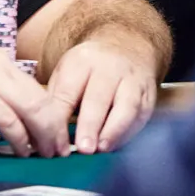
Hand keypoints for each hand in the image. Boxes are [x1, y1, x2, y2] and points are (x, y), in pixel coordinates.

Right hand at [0, 28, 61, 157]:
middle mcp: (0, 67)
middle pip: (43, 99)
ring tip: (49, 154)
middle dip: (56, 128)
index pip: (34, 88)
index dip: (48, 113)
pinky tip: (21, 151)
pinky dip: (20, 139)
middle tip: (60, 150)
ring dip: (46, 136)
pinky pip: (9, 121)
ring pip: (35, 110)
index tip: (53, 133)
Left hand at [44, 34, 157, 156]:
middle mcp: (109, 68)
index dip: (61, 115)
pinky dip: (128, 133)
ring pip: (126, 106)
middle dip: (90, 124)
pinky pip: (141, 115)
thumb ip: (57, 98)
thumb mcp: (67, 71)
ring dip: (114, 130)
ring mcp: (132, 80)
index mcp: (81, 61)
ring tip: (102, 148)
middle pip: (98, 97)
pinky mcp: (148, 94)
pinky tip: (116, 145)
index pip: (68, 90)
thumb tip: (46, 132)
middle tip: (83, 148)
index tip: (55, 137)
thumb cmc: (90, 68)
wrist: (127, 47)